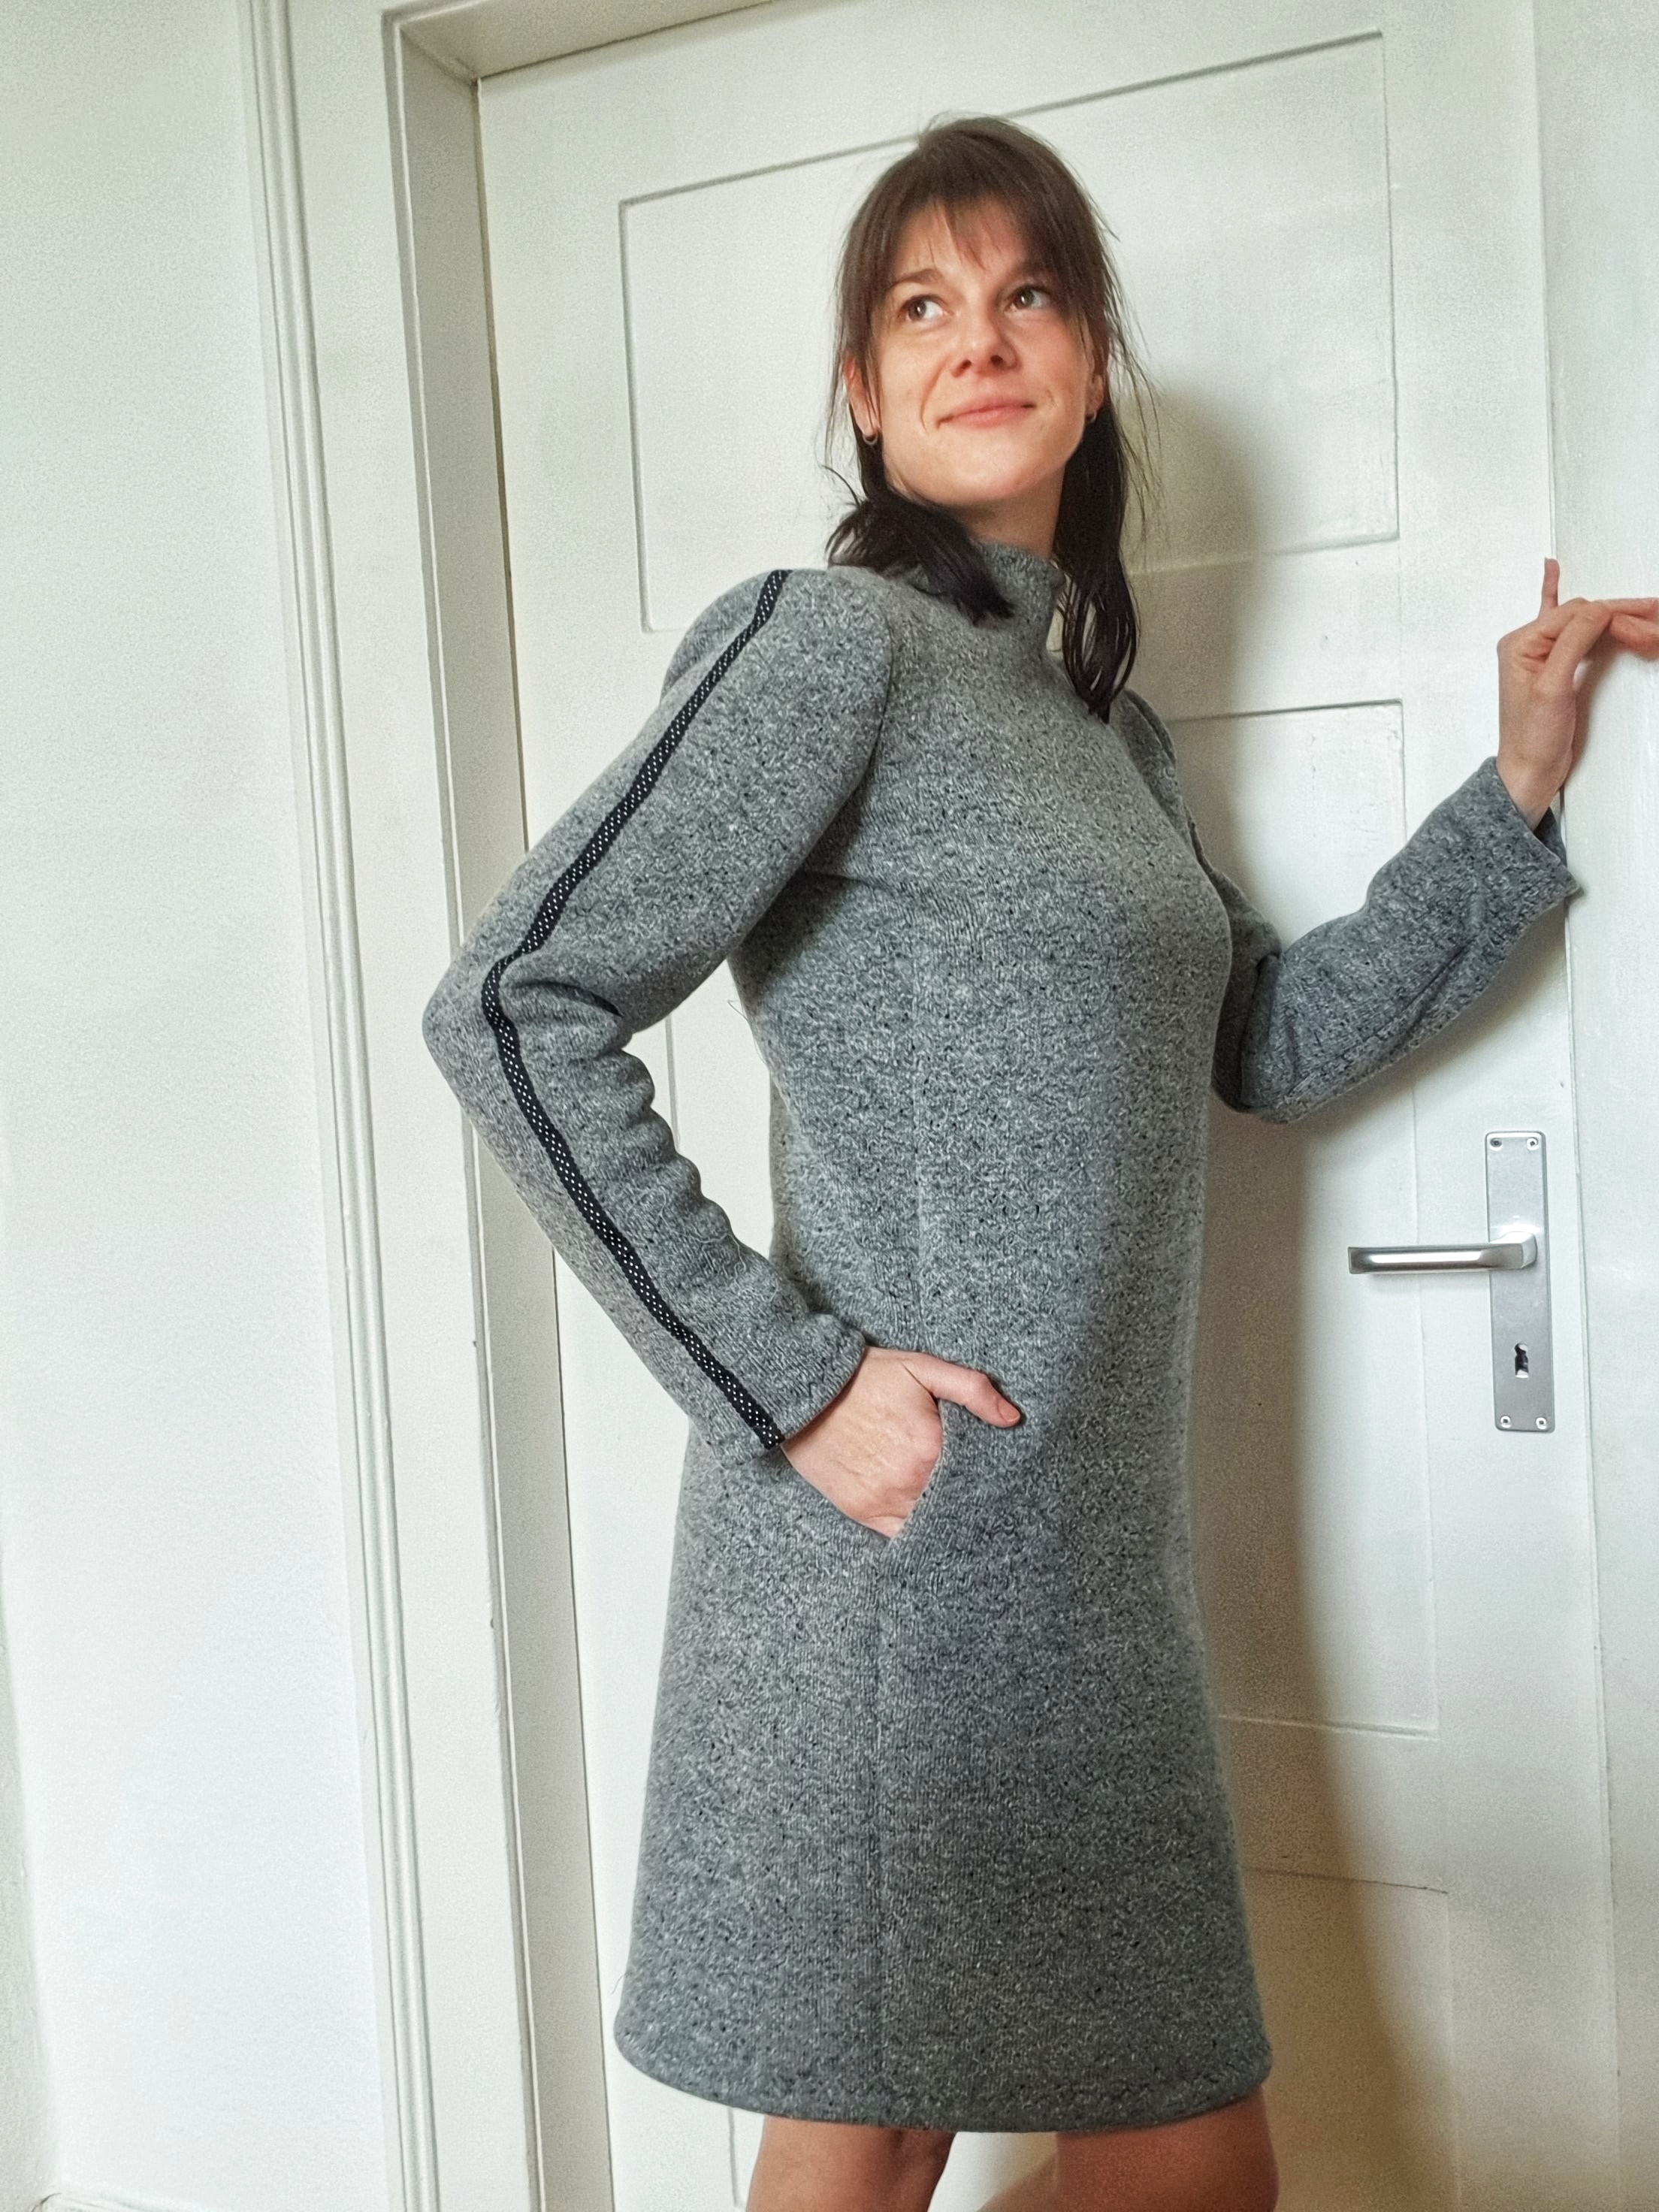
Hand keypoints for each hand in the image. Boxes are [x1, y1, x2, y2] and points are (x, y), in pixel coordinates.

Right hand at [783, 1344, 1021, 1537]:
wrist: (804, 1390)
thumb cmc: (865, 1377)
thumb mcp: (921, 1367)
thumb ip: (972, 1389)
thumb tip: (1013, 1418)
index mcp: (930, 1447)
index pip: (978, 1475)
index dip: (992, 1476)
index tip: (1003, 1477)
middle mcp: (909, 1481)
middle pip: (957, 1503)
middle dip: (973, 1499)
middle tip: (988, 1497)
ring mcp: (883, 1501)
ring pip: (932, 1523)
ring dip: (947, 1516)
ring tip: (964, 1511)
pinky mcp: (862, 1511)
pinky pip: (901, 1535)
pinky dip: (919, 1531)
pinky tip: (931, 1522)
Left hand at [1496, 558, 1658, 825]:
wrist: (1529, 773)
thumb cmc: (1533, 739)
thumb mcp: (1553, 688)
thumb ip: (1573, 643)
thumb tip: (1597, 608)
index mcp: (1521, 644)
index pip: (1577, 614)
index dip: (1614, 614)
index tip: (1646, 620)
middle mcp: (1528, 643)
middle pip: (1583, 615)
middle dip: (1621, 615)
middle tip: (1655, 616)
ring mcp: (1540, 654)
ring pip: (1583, 621)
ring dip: (1613, 615)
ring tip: (1646, 612)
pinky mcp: (1553, 667)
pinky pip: (1563, 627)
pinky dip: (1561, 599)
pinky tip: (1553, 571)